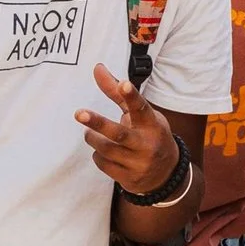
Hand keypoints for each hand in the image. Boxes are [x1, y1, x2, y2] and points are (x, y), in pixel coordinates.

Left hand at [80, 64, 177, 192]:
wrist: (165, 174)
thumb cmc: (148, 135)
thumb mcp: (138, 115)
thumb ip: (117, 92)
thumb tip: (97, 67)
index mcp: (152, 124)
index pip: (141, 108)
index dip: (132, 96)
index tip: (124, 83)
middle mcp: (147, 144)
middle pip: (118, 133)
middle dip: (98, 123)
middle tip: (79, 113)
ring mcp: (139, 163)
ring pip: (105, 149)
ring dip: (92, 138)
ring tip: (89, 133)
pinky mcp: (129, 178)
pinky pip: (103, 164)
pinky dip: (98, 155)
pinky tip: (102, 152)